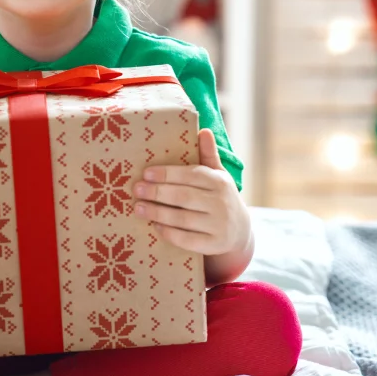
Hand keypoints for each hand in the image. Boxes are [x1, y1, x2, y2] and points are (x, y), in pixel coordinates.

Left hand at [133, 129, 249, 255]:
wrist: (240, 231)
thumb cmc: (221, 197)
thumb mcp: (219, 176)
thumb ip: (208, 155)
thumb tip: (203, 130)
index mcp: (220, 182)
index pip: (191, 176)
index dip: (168, 174)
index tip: (146, 173)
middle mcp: (221, 203)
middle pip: (183, 197)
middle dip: (157, 193)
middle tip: (136, 190)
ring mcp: (218, 225)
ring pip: (182, 219)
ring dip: (157, 213)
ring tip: (138, 208)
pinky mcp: (213, 244)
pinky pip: (186, 240)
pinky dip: (168, 233)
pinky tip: (155, 226)